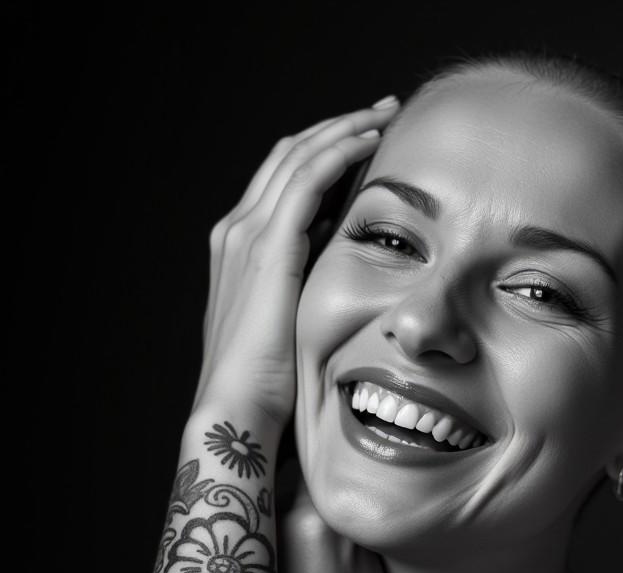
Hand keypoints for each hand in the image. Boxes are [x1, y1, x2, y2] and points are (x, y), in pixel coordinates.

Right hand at [194, 98, 400, 423]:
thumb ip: (303, 285)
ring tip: (385, 112)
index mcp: (241, 250)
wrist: (238, 409)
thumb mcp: (288, 324)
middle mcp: (237, 232)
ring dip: (344, 128)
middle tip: (381, 112)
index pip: (283, 182)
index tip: (365, 143)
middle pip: (289, 156)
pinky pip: (307, 179)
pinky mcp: (269, 247)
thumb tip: (337, 263)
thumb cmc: (267, 384)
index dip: (323, 155)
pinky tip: (372, 139)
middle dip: (336, 128)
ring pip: (299, 157)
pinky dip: (339, 151)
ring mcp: (248, 235)